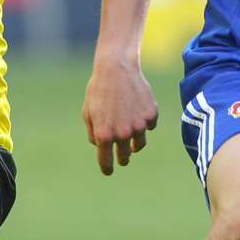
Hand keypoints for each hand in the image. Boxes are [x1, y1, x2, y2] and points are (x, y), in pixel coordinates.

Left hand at [82, 57, 158, 175]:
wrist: (116, 69)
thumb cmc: (98, 90)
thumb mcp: (88, 113)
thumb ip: (94, 133)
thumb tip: (101, 147)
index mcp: (104, 135)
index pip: (106, 162)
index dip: (107, 169)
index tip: (109, 171)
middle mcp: (123, 134)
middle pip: (125, 157)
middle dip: (122, 158)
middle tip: (122, 157)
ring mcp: (139, 126)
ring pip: (139, 145)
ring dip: (135, 143)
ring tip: (130, 135)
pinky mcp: (151, 116)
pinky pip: (149, 127)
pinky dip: (144, 124)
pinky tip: (138, 112)